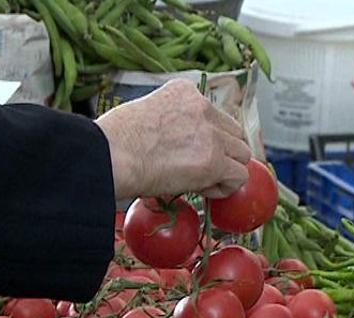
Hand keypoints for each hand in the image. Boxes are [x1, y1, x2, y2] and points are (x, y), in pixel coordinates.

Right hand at [95, 79, 251, 200]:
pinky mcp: (214, 161)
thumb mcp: (145, 113)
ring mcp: (211, 134)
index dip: (207, 138)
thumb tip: (177, 144)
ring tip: (202, 181)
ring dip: (226, 169)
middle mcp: (202, 107)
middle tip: (202, 169)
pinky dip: (226, 187)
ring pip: (241, 154)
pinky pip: (238, 176)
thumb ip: (171, 122)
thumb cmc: (114, 141)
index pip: (213, 115)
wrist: (112, 156)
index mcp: (185, 92)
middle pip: (234, 132)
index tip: (192, 152)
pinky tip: (204, 189)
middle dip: (223, 151)